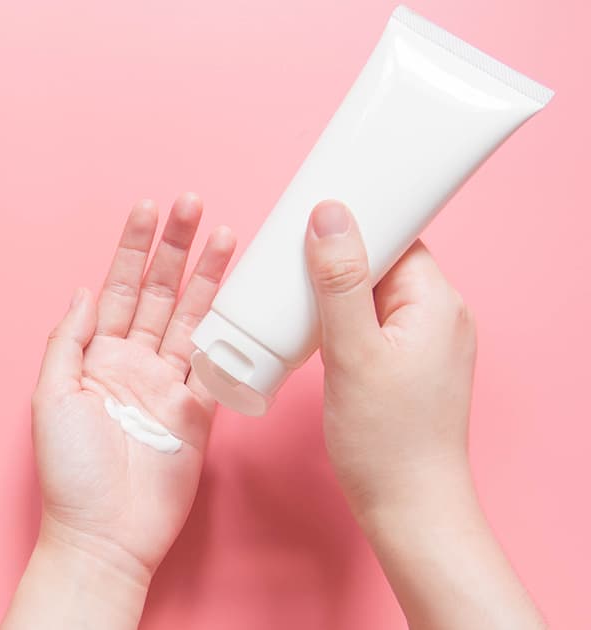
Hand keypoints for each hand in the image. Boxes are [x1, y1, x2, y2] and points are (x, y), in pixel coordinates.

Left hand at [3, 194, 234, 628]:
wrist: (105, 534)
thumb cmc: (69, 472)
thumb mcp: (51, 395)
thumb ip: (69, 340)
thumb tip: (85, 290)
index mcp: (97, 357)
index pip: (119, 288)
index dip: (134, 248)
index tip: (149, 209)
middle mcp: (135, 364)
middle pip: (160, 293)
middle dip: (176, 249)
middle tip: (194, 204)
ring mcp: (169, 386)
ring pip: (193, 319)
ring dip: (208, 278)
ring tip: (227, 235)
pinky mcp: (200, 413)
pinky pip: (218, 365)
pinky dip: (230, 332)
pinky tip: (242, 297)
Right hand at [305, 200, 542, 628]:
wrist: (407, 507)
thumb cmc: (385, 439)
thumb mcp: (352, 352)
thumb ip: (340, 282)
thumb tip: (328, 214)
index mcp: (437, 302)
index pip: (397, 236)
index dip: (355, 222)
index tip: (309, 215)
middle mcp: (440, 316)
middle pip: (383, 260)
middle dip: (335, 256)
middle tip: (285, 257)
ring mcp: (425, 343)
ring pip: (373, 293)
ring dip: (334, 289)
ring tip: (290, 294)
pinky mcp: (407, 366)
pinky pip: (372, 321)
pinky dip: (340, 317)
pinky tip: (310, 329)